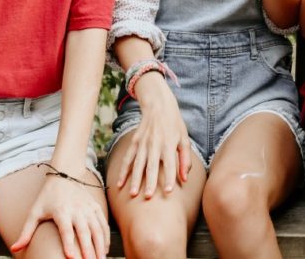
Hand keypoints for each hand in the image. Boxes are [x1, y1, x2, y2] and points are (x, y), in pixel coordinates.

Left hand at [10, 169, 109, 258]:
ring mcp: (88, 208)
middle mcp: (77, 209)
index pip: (66, 230)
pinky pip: (103, 224)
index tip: (71, 257)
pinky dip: (105, 237)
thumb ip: (26, 232)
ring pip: (97, 229)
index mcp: (61, 211)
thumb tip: (14, 249)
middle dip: (89, 249)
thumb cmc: (47, 197)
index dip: (68, 244)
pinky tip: (104, 250)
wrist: (65, 175)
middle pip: (85, 231)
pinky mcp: (96, 207)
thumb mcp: (35, 213)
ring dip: (100, 245)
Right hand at [116, 73, 190, 197]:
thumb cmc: (175, 125)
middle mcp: (155, 144)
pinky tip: (119, 184)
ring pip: (138, 164)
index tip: (168, 192)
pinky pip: (127, 159)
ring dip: (134, 180)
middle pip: (151, 166)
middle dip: (149, 182)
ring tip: (132, 194)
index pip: (170, 164)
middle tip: (147, 198)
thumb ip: (185, 160)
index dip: (169, 178)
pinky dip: (123, 171)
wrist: (159, 106)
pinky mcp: (134, 142)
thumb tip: (184, 179)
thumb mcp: (184, 139)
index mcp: (169, 144)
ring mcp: (143, 143)